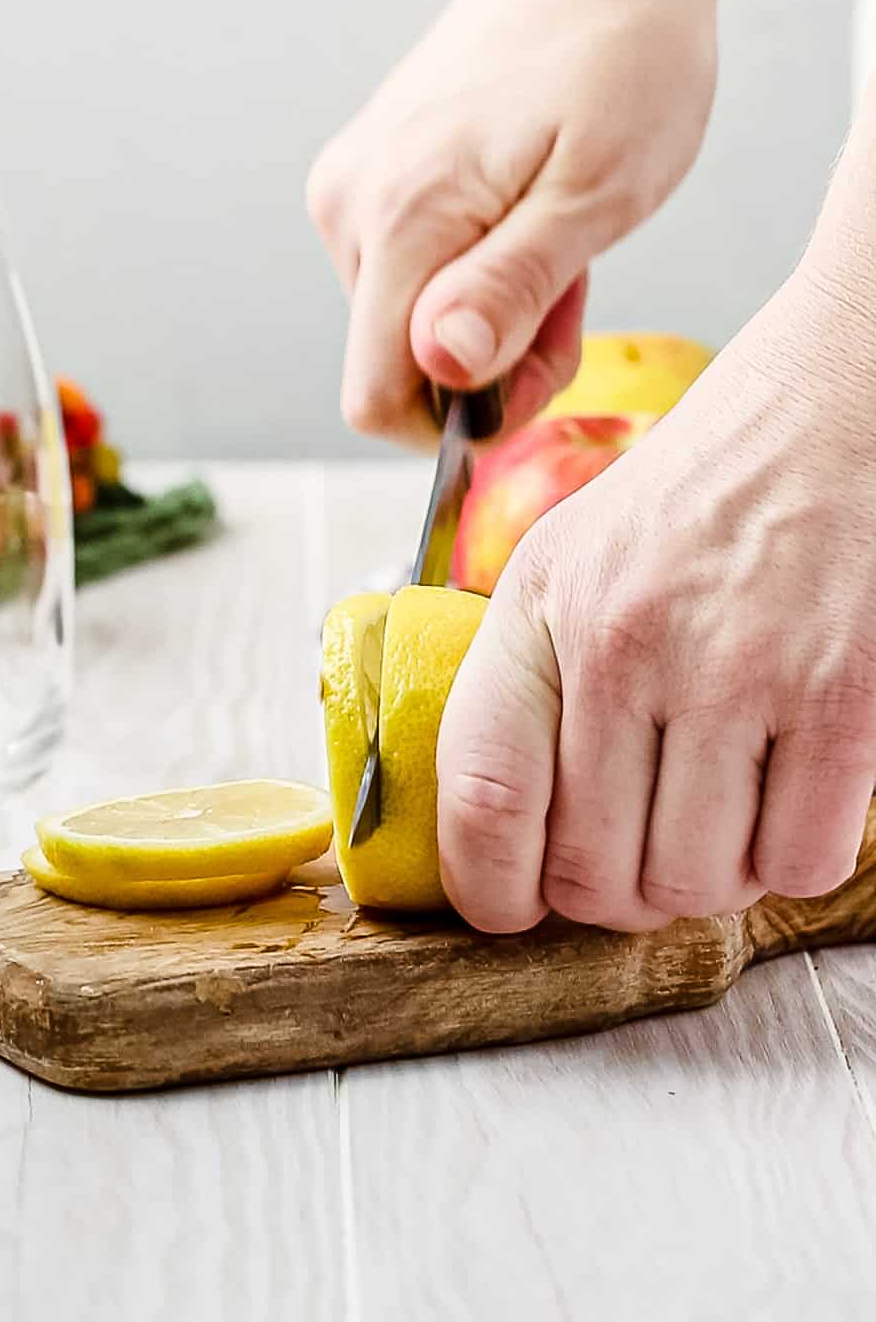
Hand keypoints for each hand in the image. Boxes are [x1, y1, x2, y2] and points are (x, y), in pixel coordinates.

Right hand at [307, 0, 723, 446]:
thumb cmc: (623, 57)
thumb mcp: (600, 192)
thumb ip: (513, 288)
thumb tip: (440, 366)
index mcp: (401, 216)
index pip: (377, 395)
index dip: (463, 418)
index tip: (544, 363)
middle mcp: (349, 204)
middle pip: (396, 362)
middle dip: (489, 359)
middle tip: (576, 280)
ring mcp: (352, 185)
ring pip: (404, 319)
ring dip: (488, 310)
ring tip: (559, 228)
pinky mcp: (369, 170)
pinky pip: (407, 269)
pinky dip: (473, 267)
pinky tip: (528, 207)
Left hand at [436, 268, 875, 932]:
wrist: (826, 413)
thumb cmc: (694, 497)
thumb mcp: (566, 558)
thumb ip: (524, 679)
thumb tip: (497, 830)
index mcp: (543, 606)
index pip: (482, 794)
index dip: (486, 887)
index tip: (508, 908)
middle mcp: (627, 641)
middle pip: (591, 870)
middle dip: (613, 892)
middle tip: (637, 855)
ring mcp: (737, 671)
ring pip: (694, 884)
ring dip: (705, 878)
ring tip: (714, 814)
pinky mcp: (842, 698)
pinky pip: (801, 861)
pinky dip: (791, 856)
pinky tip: (783, 797)